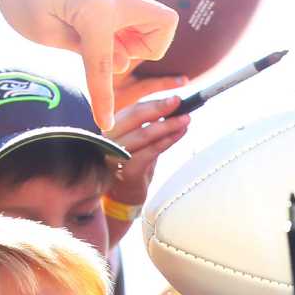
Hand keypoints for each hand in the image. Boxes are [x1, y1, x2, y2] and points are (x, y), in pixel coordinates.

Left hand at [0, 0, 177, 130]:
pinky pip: (135, 18)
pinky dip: (123, 31)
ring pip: (153, 24)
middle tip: (107, 52)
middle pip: (161, 30)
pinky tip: (90, 30)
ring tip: (90, 38)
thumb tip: (122, 62)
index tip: (105, 123)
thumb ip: (85, 52)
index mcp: (95, 9)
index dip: (104, 97)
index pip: (106, 64)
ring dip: (134, 41)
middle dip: (144, 51)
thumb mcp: (43, 32)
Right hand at [104, 93, 190, 214]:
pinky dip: (166, 142)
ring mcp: (114, 155)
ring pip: (144, 134)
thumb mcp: (141, 140)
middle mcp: (108, 139)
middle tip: (180, 103)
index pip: (133, 109)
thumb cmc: (135, 163)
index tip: (175, 99)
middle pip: (135, 117)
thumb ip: (152, 124)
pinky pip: (149, 152)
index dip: (155, 102)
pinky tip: (178, 135)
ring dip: (168, 125)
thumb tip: (177, 108)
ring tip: (186, 120)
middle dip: (160, 108)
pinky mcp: (125, 171)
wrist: (125, 195)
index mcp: (111, 127)